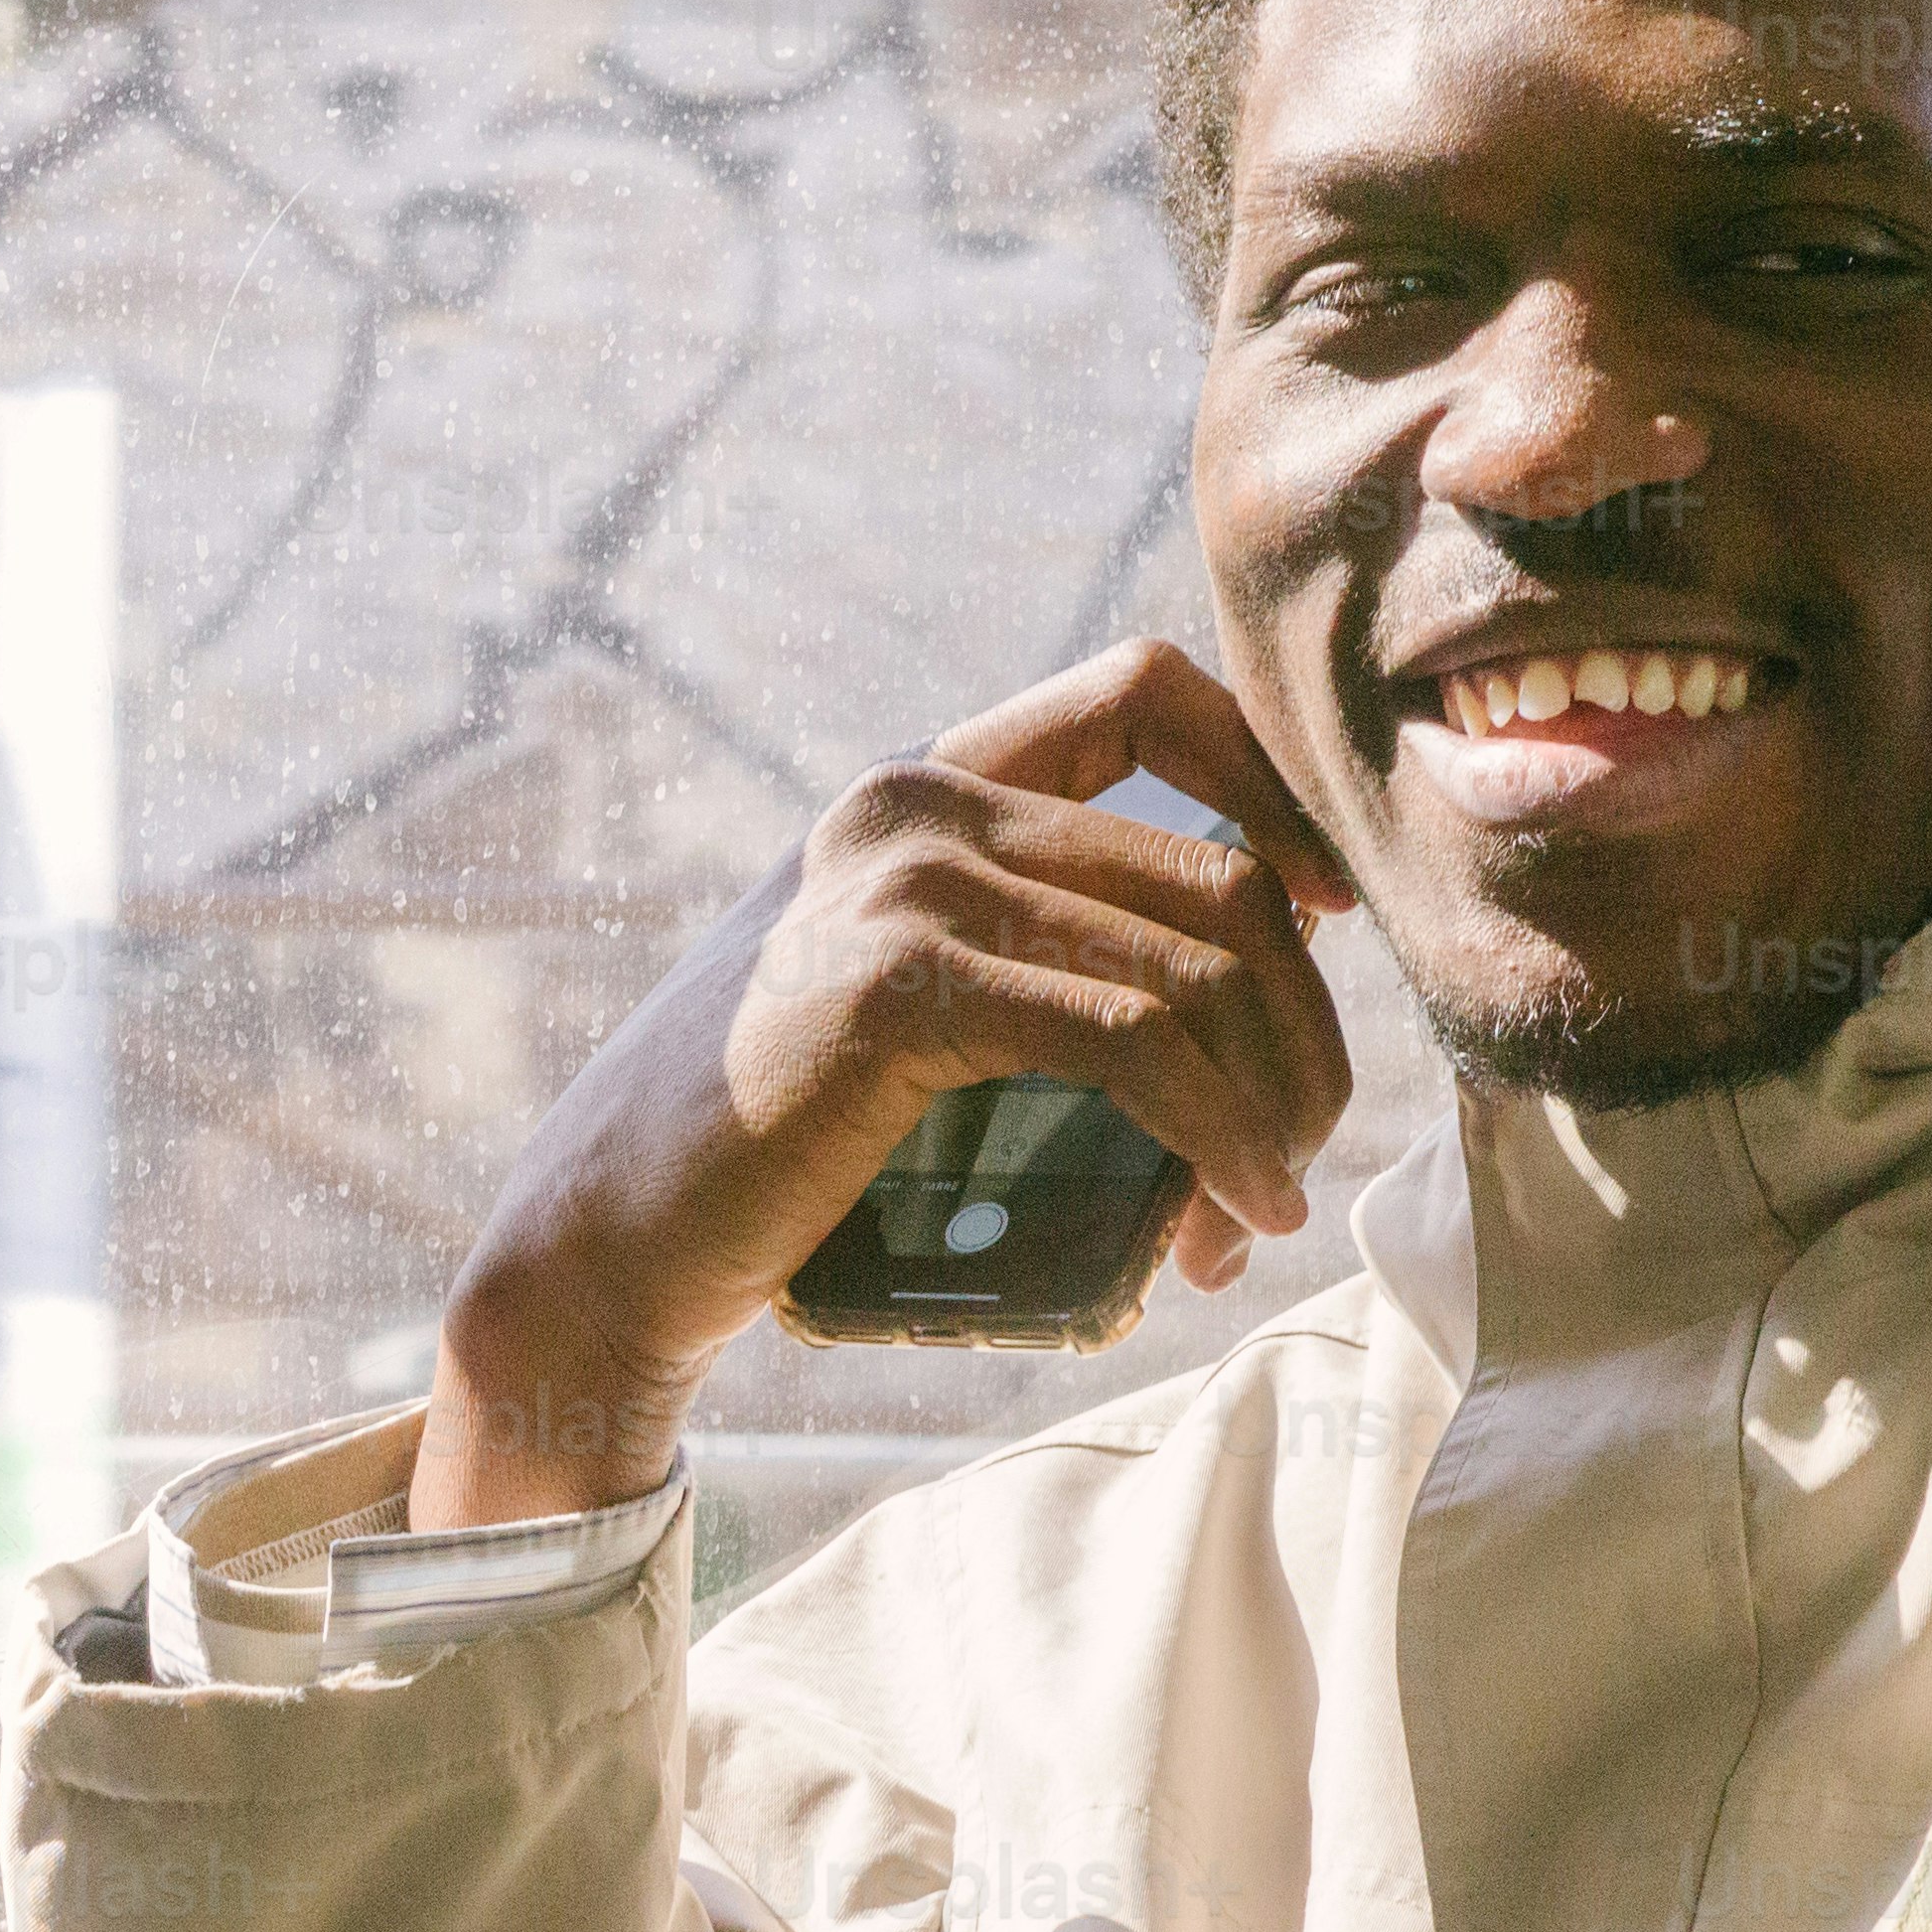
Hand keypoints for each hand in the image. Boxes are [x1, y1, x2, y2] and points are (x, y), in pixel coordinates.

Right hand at [418, 641, 1356, 1527]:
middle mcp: (913, 801)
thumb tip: (1247, 1044)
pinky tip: (1231, 1208)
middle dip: (1296, 1028)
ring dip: (1268, 1104)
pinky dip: (1213, 1133)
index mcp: (918, 784)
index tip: (1323, 906)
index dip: (1265, 780)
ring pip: (1195, 962)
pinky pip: (1131, 1040)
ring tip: (1261, 1211)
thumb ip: (1025, 965)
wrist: (607, 1241)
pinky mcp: (896, 987)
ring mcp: (902, 882)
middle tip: (1297, 1155)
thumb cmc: (769, 1154)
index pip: (1143, 691)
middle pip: (1211, 870)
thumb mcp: (903, 1010)